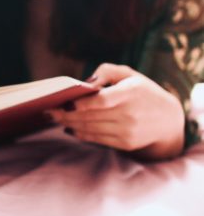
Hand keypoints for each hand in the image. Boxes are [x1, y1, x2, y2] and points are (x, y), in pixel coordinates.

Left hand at [47, 63, 184, 159]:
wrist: (167, 120)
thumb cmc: (141, 91)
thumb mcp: (130, 75)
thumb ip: (106, 72)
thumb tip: (85, 83)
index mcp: (131, 93)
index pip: (102, 100)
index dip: (81, 103)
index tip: (64, 102)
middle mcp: (130, 113)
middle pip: (90, 116)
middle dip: (65, 115)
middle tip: (47, 111)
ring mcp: (127, 130)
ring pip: (90, 128)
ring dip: (68, 124)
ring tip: (53, 118)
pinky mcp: (125, 143)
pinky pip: (96, 139)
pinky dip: (79, 134)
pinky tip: (69, 128)